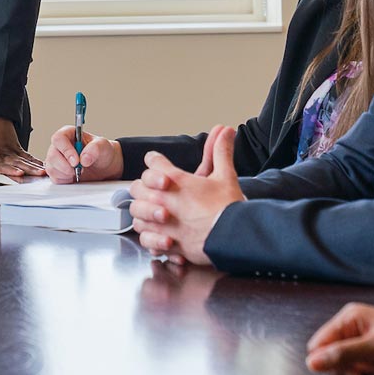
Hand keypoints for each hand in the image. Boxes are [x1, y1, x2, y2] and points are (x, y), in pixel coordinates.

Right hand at [45, 124, 122, 182]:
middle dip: (66, 166)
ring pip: (52, 168)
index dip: (66, 150)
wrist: (105, 167)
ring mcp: (57, 159)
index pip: (59, 139)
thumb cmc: (102, 152)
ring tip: (79, 172)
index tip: (76, 161)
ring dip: (66, 174)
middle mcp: (60, 146)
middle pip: (52, 155)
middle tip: (80, 169)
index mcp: (69, 134)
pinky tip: (74, 177)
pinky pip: (55, 178)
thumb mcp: (103, 146)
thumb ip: (95, 149)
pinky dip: (65, 180)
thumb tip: (83, 158)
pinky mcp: (57, 171)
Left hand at [129, 125, 244, 264]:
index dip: (156, 161)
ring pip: (137, 215)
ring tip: (155, 213)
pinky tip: (159, 234)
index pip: (152, 161)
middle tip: (154, 189)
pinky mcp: (167, 243)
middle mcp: (164, 201)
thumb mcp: (225, 175)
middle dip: (144, 186)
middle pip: (137, 187)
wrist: (236, 237)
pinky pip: (146, 239)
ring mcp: (163, 224)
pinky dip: (150, 237)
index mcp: (175, 181)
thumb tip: (225, 130)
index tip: (159, 163)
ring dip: (144, 213)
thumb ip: (220, 151)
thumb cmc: (229, 208)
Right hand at [304, 304, 373, 374]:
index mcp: (349, 317)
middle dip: (347, 366)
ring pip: (345, 360)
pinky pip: (359, 362)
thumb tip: (310, 362)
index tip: (354, 369)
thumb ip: (341, 355)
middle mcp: (354, 324)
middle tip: (370, 369)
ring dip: (359, 370)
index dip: (330, 361)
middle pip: (331, 353)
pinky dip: (368, 369)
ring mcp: (365, 336)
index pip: (319, 343)